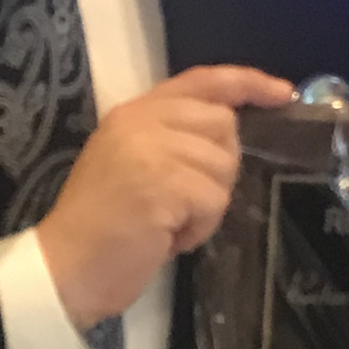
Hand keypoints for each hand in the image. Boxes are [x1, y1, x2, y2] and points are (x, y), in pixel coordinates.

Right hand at [38, 65, 293, 331]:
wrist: (65, 267)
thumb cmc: (100, 226)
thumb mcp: (131, 163)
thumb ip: (170, 138)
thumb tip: (228, 134)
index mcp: (133, 112)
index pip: (202, 81)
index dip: (247, 82)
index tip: (282, 93)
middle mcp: (142, 120)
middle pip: (223, 125)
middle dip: (219, 168)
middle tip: (185, 201)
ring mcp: (152, 149)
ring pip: (223, 167)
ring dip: (207, 206)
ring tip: (169, 223)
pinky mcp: (165, 183)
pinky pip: (214, 201)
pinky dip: (199, 228)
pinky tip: (168, 238)